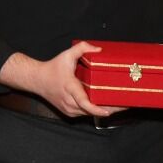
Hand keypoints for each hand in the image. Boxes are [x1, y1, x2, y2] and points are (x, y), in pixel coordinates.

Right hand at [0, 40, 122, 118]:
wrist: (36, 80)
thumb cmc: (52, 68)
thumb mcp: (65, 55)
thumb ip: (82, 48)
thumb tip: (99, 49)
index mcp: (69, 88)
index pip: (84, 102)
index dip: (96, 109)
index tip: (108, 111)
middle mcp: (69, 101)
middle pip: (91, 110)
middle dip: (109, 109)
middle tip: (125, 106)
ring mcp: (68, 109)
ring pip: (89, 113)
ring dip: (104, 111)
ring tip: (120, 106)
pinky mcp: (69, 112)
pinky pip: (85, 113)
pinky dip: (95, 111)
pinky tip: (107, 107)